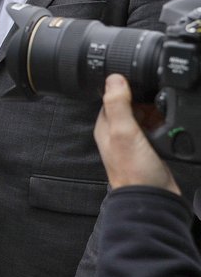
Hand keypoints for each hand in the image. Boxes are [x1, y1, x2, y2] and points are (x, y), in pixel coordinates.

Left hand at [94, 74, 179, 192]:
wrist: (152, 198)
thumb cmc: (134, 171)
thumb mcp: (124, 132)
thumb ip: (118, 105)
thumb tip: (114, 78)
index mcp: (106, 125)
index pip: (111, 97)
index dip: (126, 87)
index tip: (141, 80)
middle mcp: (117, 132)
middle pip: (132, 105)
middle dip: (145, 99)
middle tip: (158, 101)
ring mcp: (133, 141)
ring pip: (146, 116)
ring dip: (156, 112)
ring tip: (164, 114)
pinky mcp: (149, 149)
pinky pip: (156, 129)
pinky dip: (163, 124)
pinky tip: (170, 126)